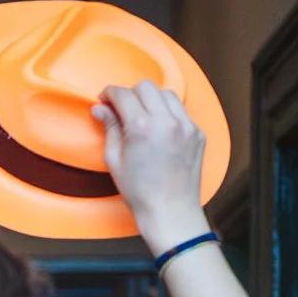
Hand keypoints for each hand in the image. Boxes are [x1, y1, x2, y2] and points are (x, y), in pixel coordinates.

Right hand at [93, 80, 209, 253]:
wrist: (170, 210)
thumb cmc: (139, 191)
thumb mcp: (114, 160)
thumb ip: (110, 128)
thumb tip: (100, 109)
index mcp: (142, 127)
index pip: (124, 94)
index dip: (110, 93)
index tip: (104, 99)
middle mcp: (166, 121)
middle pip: (147, 87)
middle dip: (131, 93)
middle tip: (123, 108)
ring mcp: (186, 125)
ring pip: (167, 94)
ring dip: (152, 100)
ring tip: (143, 116)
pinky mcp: (197, 132)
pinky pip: (181, 111)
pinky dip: (168, 113)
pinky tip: (160, 129)